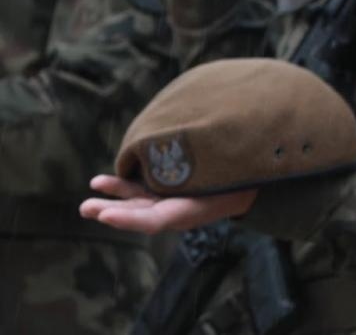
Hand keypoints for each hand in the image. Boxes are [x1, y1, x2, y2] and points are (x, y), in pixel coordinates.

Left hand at [80, 174, 255, 234]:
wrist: (254, 179)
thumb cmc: (243, 175)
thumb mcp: (233, 175)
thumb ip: (208, 168)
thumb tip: (205, 150)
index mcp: (192, 211)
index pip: (156, 220)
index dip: (130, 219)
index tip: (107, 215)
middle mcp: (177, 209)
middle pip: (139, 214)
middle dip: (112, 212)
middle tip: (88, 209)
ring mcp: (171, 199)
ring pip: (136, 203)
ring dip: (112, 199)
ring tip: (87, 200)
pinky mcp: (168, 189)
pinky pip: (140, 191)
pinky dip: (121, 188)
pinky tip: (101, 183)